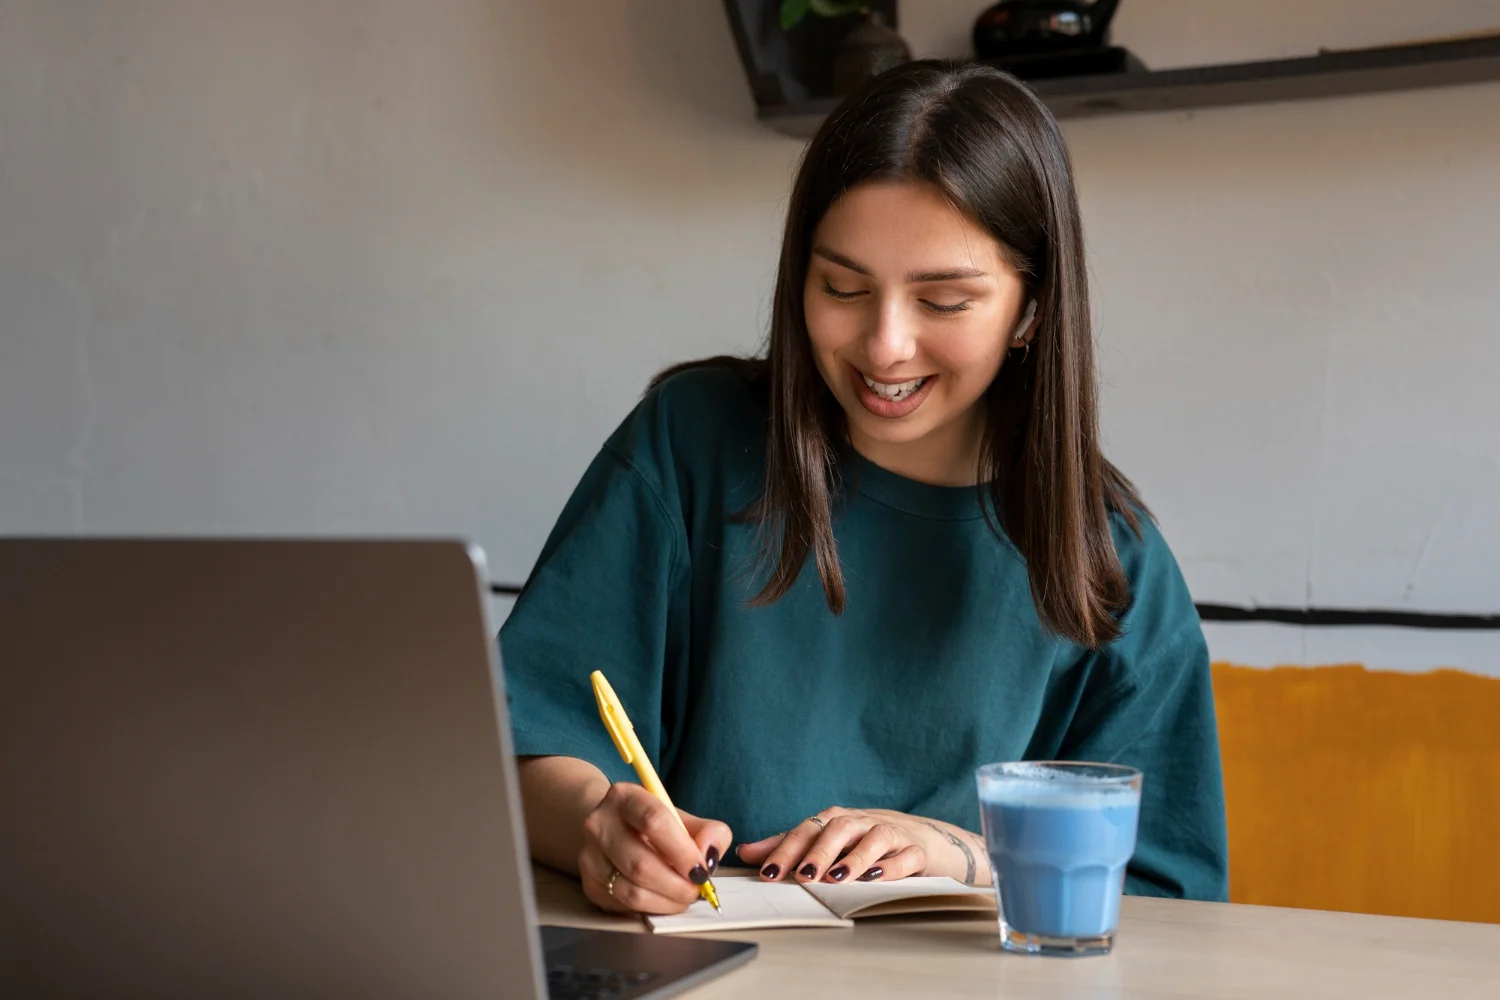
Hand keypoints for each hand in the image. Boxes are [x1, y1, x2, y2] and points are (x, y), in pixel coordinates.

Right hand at [577, 782, 732, 914]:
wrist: (614, 829)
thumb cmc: (653, 825)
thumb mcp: (683, 818)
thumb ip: (709, 832)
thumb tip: (709, 855)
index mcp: (625, 797)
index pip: (654, 821)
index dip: (682, 851)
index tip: (701, 870)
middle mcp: (600, 823)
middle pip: (641, 863)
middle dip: (677, 885)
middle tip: (696, 889)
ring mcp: (590, 855)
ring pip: (631, 891)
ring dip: (666, 901)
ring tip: (683, 896)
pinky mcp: (589, 884)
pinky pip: (624, 906)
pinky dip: (652, 908)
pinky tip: (664, 899)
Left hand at [735, 807, 988, 885]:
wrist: (928, 839)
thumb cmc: (868, 843)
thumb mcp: (829, 843)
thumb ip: (790, 847)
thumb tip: (745, 852)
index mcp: (837, 820)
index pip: (807, 830)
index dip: (786, 850)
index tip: (768, 873)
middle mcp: (862, 822)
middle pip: (838, 828)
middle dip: (819, 851)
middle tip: (803, 876)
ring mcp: (892, 834)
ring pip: (874, 837)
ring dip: (854, 857)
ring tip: (837, 878)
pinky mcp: (917, 850)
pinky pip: (906, 856)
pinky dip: (892, 866)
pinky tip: (879, 878)